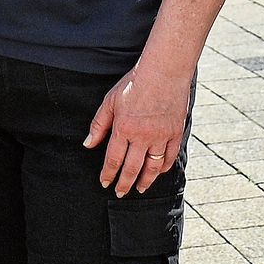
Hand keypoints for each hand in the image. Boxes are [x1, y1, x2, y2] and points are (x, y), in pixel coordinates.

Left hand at [83, 58, 192, 196]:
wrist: (164, 71)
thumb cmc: (135, 83)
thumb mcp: (111, 100)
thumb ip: (99, 124)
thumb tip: (88, 144)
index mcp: (124, 129)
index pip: (113, 160)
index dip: (108, 174)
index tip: (105, 183)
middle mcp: (142, 136)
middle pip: (132, 168)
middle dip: (124, 183)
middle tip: (120, 193)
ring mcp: (160, 136)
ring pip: (152, 167)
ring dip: (145, 181)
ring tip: (140, 189)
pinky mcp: (175, 132)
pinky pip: (169, 156)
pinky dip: (163, 167)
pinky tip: (158, 171)